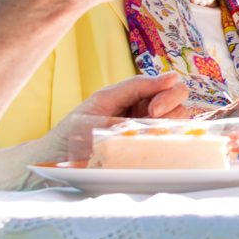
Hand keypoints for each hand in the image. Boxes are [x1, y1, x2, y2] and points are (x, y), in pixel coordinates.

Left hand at [38, 74, 189, 167]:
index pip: (169, 85)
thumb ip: (135, 87)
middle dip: (172, 108)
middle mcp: (147, 113)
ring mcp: (149, 133)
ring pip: (181, 123)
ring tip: (147, 137)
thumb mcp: (103, 101)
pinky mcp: (149, 153)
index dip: (168, 94)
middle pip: (180, 102)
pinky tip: (156, 149)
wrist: (57, 161)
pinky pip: (172, 146)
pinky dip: (172, 144)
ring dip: (171, 127)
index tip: (153, 111)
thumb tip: (171, 77)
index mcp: (136, 96)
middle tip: (151, 119)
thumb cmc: (75, 130)